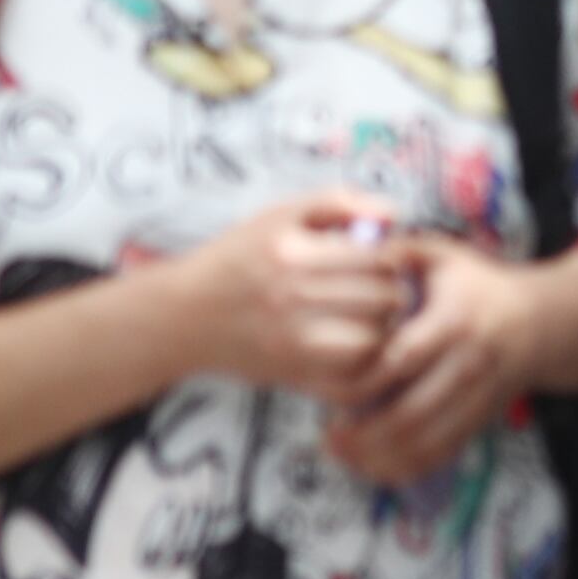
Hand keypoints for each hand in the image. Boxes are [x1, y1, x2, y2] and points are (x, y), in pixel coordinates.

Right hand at [179, 195, 413, 401]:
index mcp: (294, 255)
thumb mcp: (279, 215)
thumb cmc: (237, 258)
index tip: (384, 258)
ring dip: (383, 326)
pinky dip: (365, 361)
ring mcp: (294, 343)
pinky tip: (354, 342)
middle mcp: (293, 299)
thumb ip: (338, 202)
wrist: (183, 316)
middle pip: (386, 299)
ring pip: (378, 339)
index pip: (381, 258)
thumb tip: (393, 214)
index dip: (394, 256)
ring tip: (368, 313)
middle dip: (391, 290)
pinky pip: (355, 375)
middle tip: (380, 287)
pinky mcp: (294, 375)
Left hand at [321, 242, 546, 486]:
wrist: (540, 320)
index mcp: (455, 321)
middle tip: (327, 435)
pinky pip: (444, 453)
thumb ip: (401, 252)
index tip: (331, 387)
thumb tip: (353, 248)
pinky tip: (376, 466)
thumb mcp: (445, 257)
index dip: (364, 378)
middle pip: (412, 412)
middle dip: (366, 433)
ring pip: (427, 441)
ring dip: (381, 456)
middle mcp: (471, 363)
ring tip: (343, 454)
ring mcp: (480, 396)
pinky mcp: (482, 418)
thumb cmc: (480, 286)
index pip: (403, 359)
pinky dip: (408, 468)